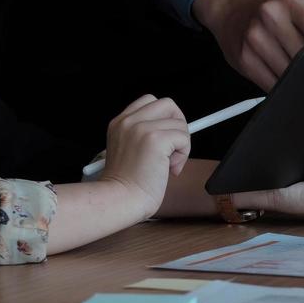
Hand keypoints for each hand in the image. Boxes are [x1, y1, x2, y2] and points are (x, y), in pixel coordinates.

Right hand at [98, 95, 189, 221]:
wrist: (120, 201)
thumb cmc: (126, 185)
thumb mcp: (128, 150)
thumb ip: (144, 135)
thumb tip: (175, 129)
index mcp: (120, 123)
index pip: (150, 101)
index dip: (164, 118)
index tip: (167, 137)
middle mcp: (128, 122)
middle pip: (168, 105)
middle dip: (177, 125)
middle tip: (173, 148)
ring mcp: (141, 128)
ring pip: (179, 123)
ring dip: (181, 146)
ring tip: (167, 165)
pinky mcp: (155, 140)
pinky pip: (183, 138)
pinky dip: (183, 155)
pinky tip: (170, 169)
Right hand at [194, 0, 303, 90]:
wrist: (234, 10)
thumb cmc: (277, 11)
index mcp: (291, 2)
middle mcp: (270, 16)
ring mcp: (254, 39)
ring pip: (288, 74)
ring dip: (299, 79)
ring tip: (299, 68)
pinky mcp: (244, 59)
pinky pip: (272, 84)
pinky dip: (284, 86)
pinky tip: (285, 76)